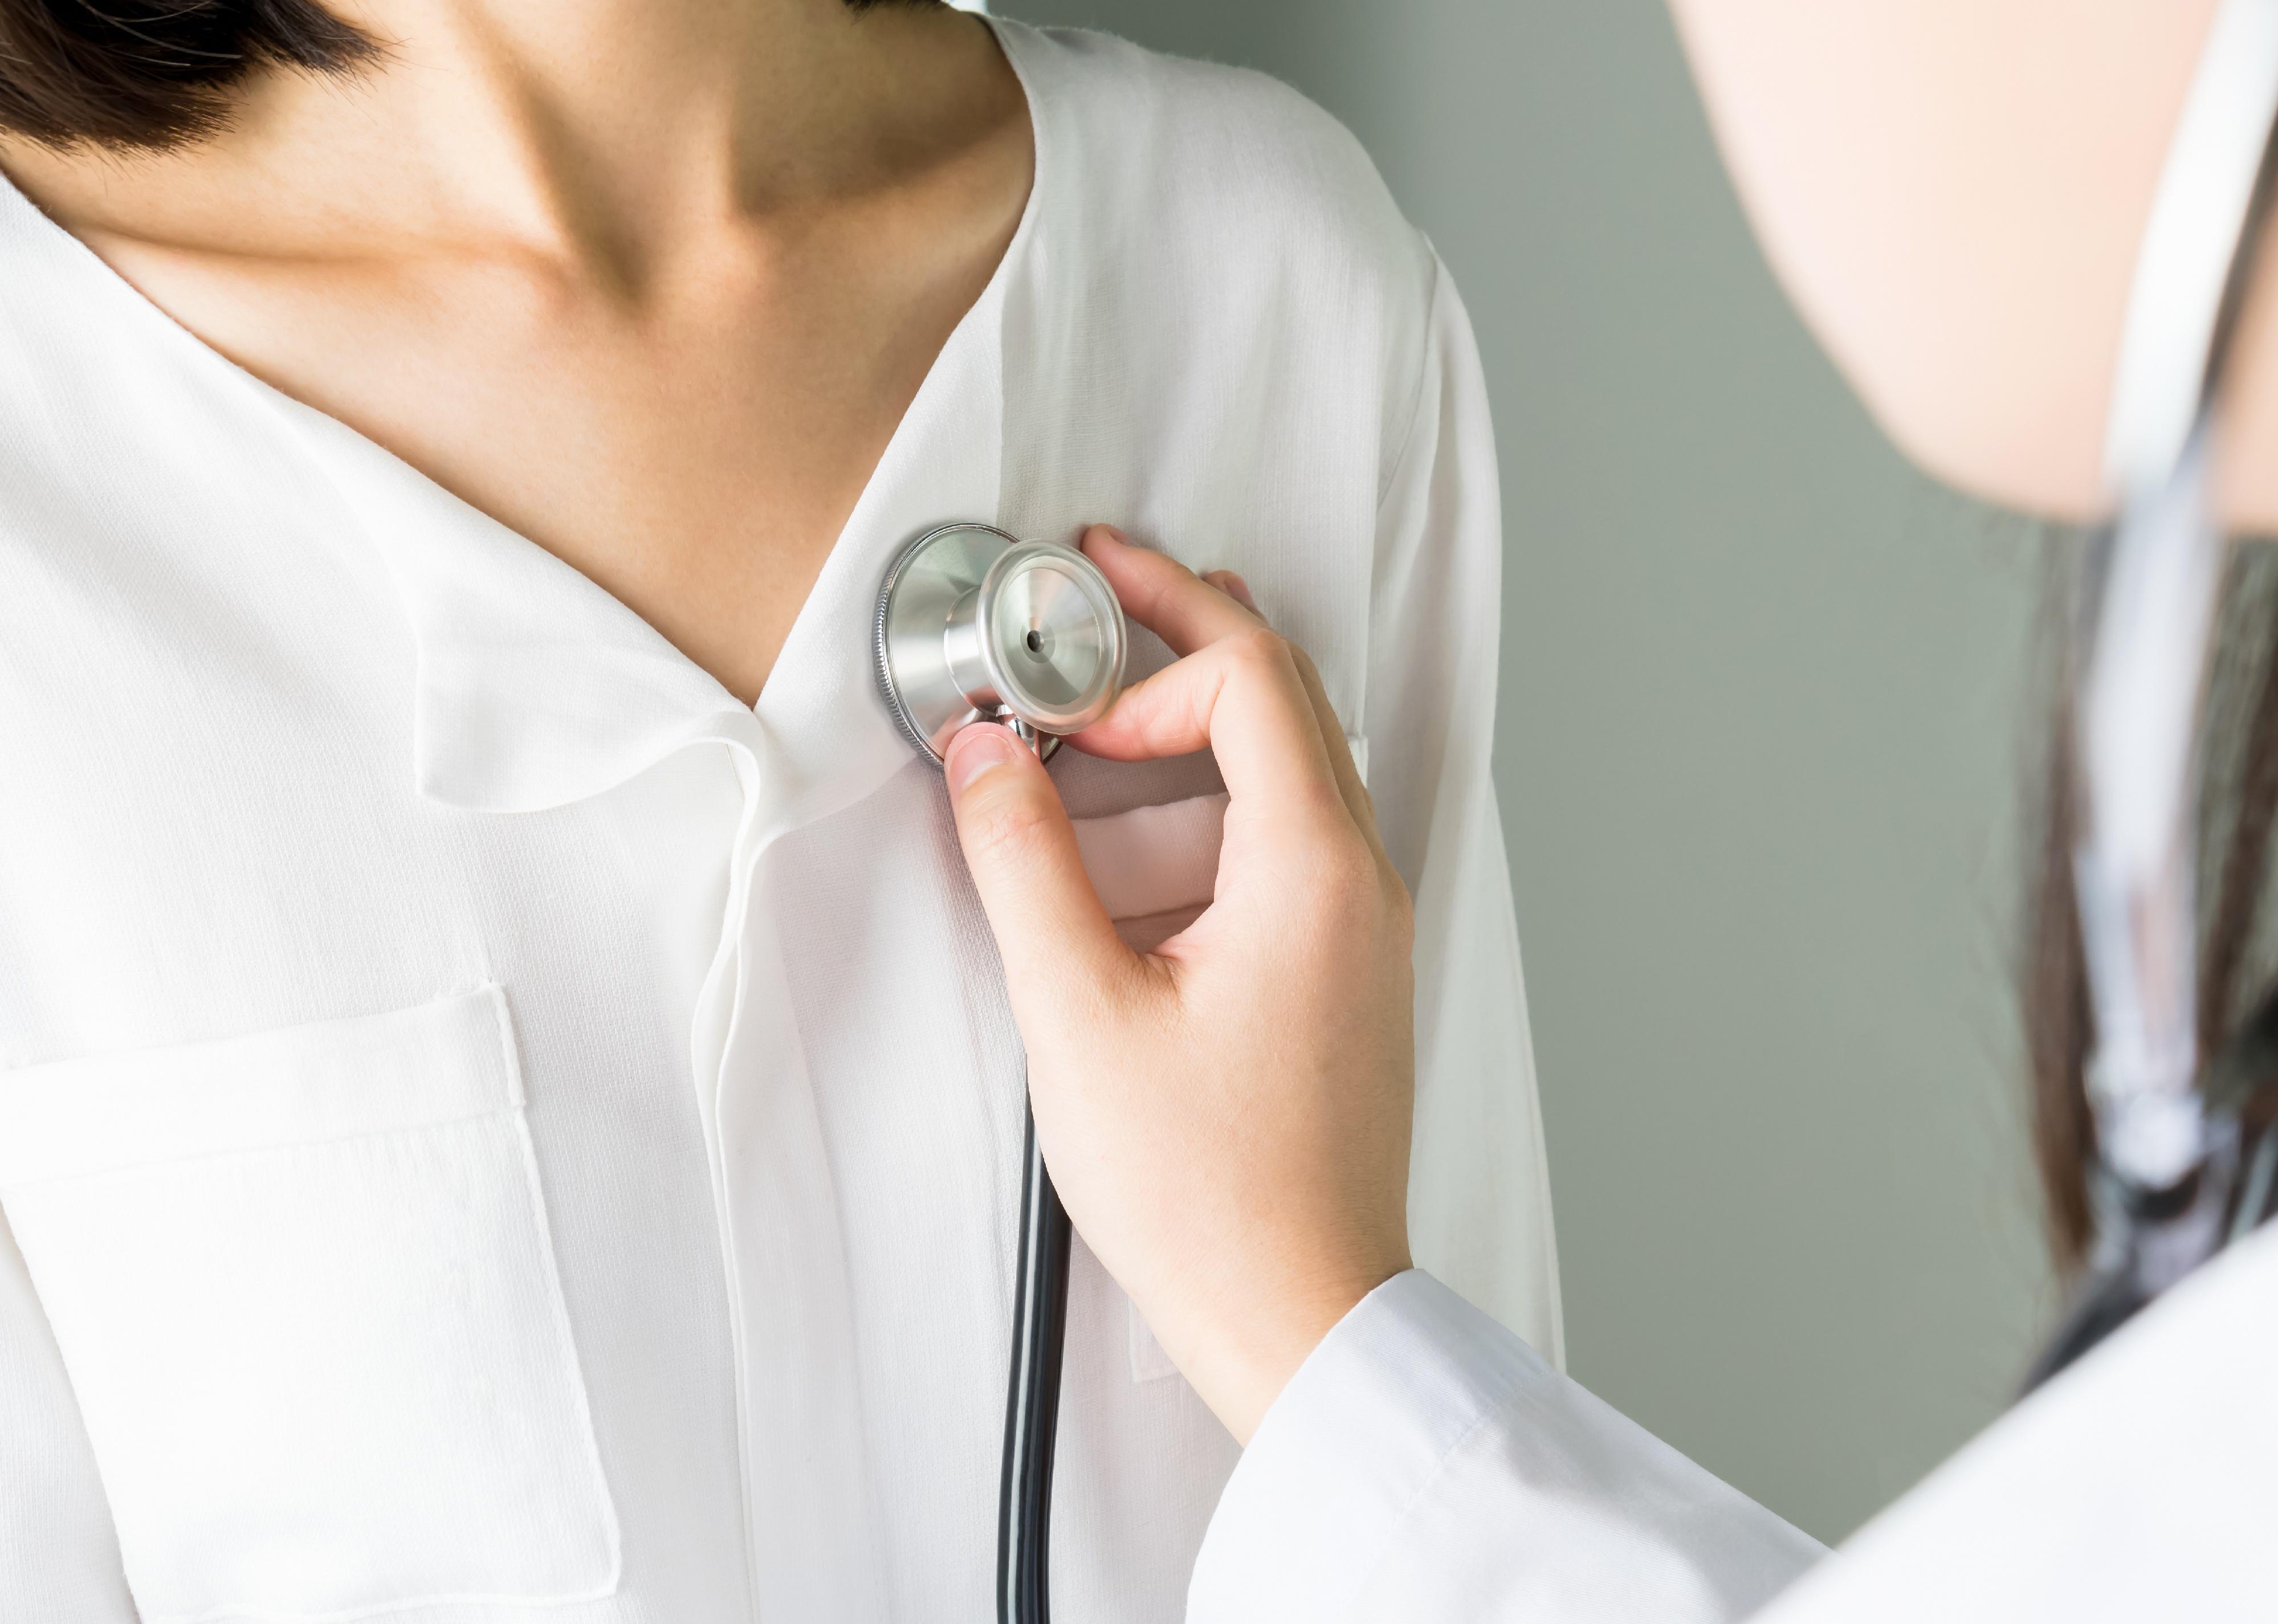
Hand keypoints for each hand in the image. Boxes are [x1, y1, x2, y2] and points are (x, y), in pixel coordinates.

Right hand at [943, 525, 1415, 1443]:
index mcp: (1314, 870)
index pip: (1249, 676)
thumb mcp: (1079, 1013)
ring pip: (1293, 767)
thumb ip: (1021, 861)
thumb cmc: (1210, 1191)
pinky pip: (1291, 841)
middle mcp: (1360, 883)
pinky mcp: (1343, 975)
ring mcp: (1363, 931)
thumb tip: (985, 752)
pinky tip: (1141, 843)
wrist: (1300, 1313)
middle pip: (1287, 698)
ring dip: (1200, 719)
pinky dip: (1216, 801)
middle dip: (1187, 632)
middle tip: (1102, 595)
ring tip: (1109, 708)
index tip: (1073, 631)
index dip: (1155, 632)